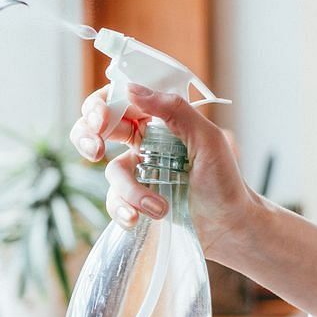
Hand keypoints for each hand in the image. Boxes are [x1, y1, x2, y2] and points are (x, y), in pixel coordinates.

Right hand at [70, 83, 257, 262]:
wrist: (230, 227)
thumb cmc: (225, 180)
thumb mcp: (207, 138)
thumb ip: (174, 110)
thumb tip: (132, 90)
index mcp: (158, 122)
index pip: (119, 102)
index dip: (100, 106)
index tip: (101, 120)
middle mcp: (142, 144)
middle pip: (95, 130)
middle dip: (87, 137)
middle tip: (96, 150)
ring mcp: (137, 173)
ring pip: (111, 172)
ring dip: (130, 191)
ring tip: (159, 206)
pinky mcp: (134, 201)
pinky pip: (114, 202)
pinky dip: (123, 210)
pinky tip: (139, 219)